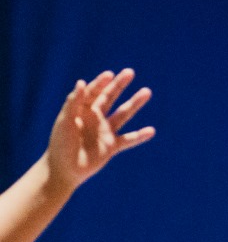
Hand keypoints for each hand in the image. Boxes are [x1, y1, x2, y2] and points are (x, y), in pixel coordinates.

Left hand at [46, 68, 154, 190]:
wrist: (64, 169)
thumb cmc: (60, 144)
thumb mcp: (65, 121)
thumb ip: (74, 102)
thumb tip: (82, 82)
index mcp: (81, 110)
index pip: (93, 92)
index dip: (101, 82)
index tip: (110, 74)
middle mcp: (95, 118)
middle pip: (109, 98)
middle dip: (119, 85)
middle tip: (130, 72)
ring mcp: (105, 132)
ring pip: (123, 114)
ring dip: (134, 103)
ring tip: (147, 92)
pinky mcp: (112, 147)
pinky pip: (128, 140)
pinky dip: (140, 136)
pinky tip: (151, 131)